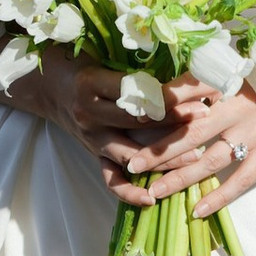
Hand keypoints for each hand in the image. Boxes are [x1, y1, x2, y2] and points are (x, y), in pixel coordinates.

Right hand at [25, 47, 190, 196]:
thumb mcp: (104, 57)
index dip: (168, 91)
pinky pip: (111, 179)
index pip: (136, 91)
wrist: (49, 87)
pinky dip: (130, 192)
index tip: (197, 87)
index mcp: (93, 83)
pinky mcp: (94, 154)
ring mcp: (92, 138)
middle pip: (137, 120)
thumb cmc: (83, 66)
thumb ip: (135, 68)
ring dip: (165, 157)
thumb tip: (183, 69)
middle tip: (205, 113)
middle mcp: (90, 113)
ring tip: (196, 155)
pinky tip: (153, 198)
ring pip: (131, 153)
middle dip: (175, 118)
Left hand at [109, 49, 255, 214]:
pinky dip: (219, 196)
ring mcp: (253, 133)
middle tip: (128, 165)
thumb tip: (167, 94)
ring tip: (153, 192)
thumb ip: (206, 83)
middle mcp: (235, 108)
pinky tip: (198, 210)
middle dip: (157, 151)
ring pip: (209, 160)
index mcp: (225, 85)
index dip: (154, 114)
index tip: (127, 123)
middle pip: (188, 133)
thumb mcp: (238, 70)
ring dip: (179, 178)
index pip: (182, 100)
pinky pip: (240, 179)